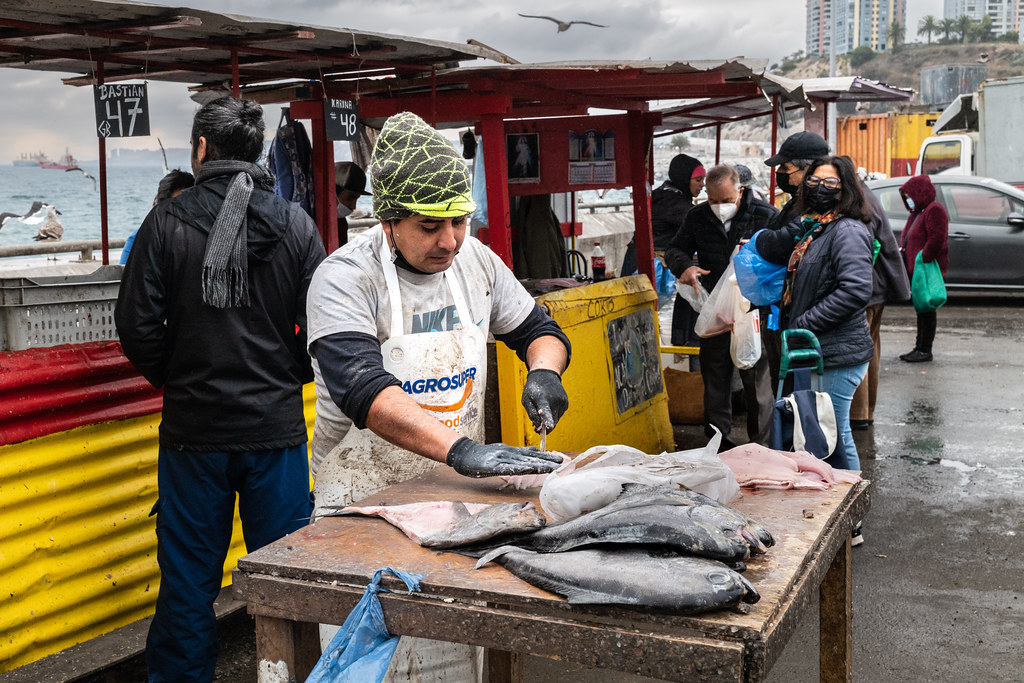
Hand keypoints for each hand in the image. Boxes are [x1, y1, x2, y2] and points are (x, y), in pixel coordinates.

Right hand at [446, 437, 563, 477]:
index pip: (532, 455)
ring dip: (539, 464)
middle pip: (531, 458)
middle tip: (562, 463)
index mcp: (513, 452)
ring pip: (523, 462)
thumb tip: (535, 451)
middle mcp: (510, 454)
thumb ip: (519, 452)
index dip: (547, 457)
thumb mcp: (504, 451)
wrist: (464, 454)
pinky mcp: (493, 465)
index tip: (560, 460)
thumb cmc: (484, 455)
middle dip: (547, 461)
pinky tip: (529, 468)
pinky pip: (508, 467)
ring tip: (551, 467)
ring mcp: (502, 459)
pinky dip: (519, 467)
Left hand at [521, 368, 568, 432]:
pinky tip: (549, 405)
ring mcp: (562, 401)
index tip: (548, 428)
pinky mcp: (566, 403)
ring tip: (542, 410)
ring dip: (548, 420)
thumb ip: (532, 414)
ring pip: (555, 420)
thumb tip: (539, 428)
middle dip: (544, 427)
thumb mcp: (526, 400)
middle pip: (551, 422)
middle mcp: (554, 400)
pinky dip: (553, 415)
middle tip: (536, 427)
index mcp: (542, 398)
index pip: (546, 413)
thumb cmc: (533, 388)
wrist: (546, 374)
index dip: (547, 422)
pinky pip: (558, 415)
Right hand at [681, 265, 710, 294]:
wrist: (684, 267)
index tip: (697, 293)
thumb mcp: (698, 269)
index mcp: (692, 277)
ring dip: (690, 283)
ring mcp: (684, 281)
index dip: (696, 289)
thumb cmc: (691, 269)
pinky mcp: (681, 281)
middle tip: (693, 279)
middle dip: (693, 284)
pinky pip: (685, 284)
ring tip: (690, 278)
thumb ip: (703, 272)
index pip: (694, 285)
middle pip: (692, 285)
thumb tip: (709, 272)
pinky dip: (686, 283)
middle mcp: (687, 280)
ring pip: (688, 285)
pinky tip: (686, 279)